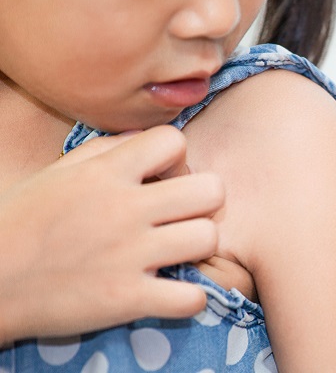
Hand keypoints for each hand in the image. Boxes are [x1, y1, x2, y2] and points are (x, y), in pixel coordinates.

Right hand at [0, 126, 222, 344]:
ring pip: (208, 238)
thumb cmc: (21, 222)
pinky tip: (171, 292)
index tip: (162, 178)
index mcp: (106, 173)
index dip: (176, 159)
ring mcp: (129, 255)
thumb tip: (144, 139)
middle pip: (210, 190)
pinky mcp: (127, 299)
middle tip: (180, 216)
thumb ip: (105, 149)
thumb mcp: (57, 172)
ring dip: (198, 248)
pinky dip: (190, 299)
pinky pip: (193, 298)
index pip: (174, 141)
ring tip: (176, 254)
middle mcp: (124, 209)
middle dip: (202, 202)